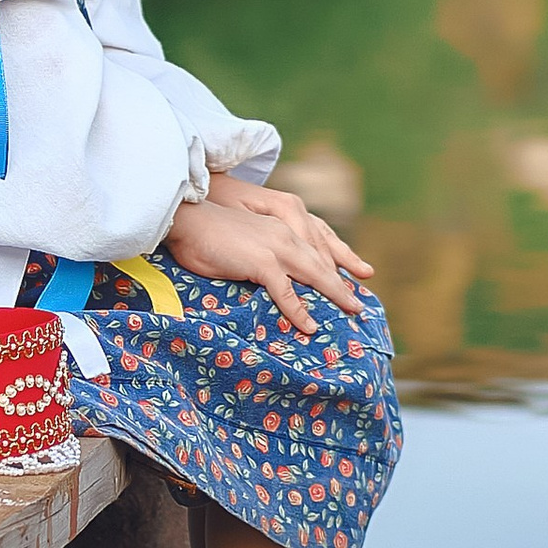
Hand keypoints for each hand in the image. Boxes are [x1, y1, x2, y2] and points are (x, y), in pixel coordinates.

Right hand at [163, 182, 372, 338]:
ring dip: (335, 294)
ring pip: (314, 275)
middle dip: (343, 283)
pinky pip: (286, 292)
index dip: (336, 264)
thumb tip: (267, 276)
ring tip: (351, 311)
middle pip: (322, 262)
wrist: (187, 221)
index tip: (349, 280)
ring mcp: (276, 247)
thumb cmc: (208, 234)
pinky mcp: (262, 262)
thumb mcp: (244, 243)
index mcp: (281, 228)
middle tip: (359, 304)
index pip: (316, 247)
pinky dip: (299, 311)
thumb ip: (260, 255)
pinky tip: (309, 326)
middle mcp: (285, 234)